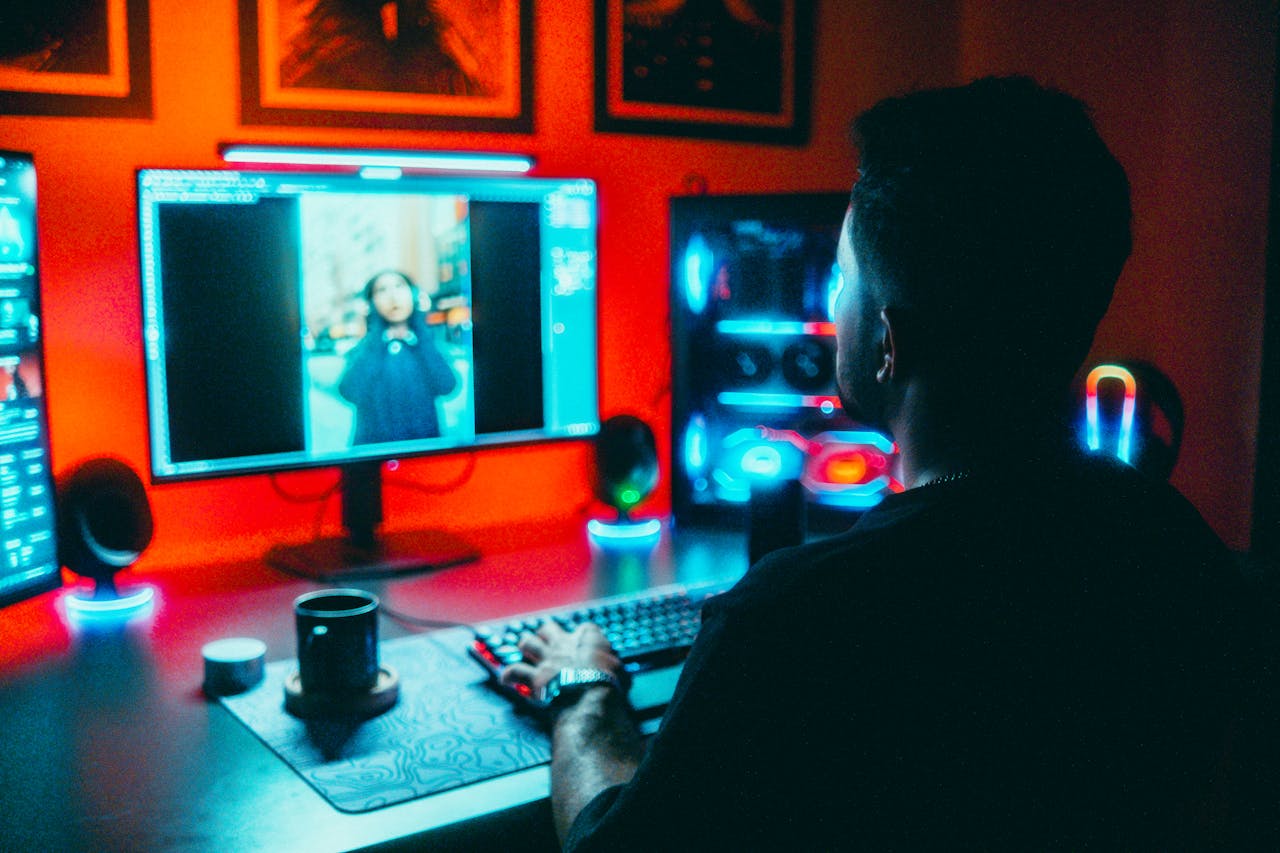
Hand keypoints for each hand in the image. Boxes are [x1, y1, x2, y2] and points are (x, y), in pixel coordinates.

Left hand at [500, 621, 627, 702]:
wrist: (588, 696)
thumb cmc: (608, 683)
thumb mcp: (621, 671)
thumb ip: (614, 667)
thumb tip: (618, 673)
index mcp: (588, 639)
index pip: (587, 629)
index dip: (585, 636)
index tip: (586, 643)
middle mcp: (564, 644)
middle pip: (549, 629)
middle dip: (547, 633)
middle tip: (548, 640)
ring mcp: (547, 659)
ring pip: (528, 643)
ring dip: (525, 645)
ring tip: (524, 648)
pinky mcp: (534, 676)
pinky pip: (515, 672)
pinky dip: (509, 675)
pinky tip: (505, 679)